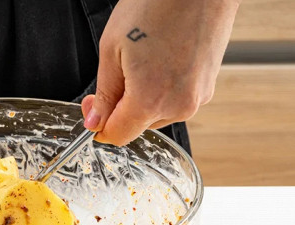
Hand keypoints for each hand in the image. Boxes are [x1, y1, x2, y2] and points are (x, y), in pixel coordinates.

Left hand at [81, 0, 239, 144]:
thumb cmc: (157, 4)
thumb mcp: (112, 49)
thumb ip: (104, 94)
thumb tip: (95, 122)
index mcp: (150, 100)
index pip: (117, 136)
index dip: (98, 123)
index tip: (93, 103)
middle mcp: (178, 106)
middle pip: (137, 125)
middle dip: (120, 107)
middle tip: (116, 71)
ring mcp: (197, 97)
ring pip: (156, 114)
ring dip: (142, 97)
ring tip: (143, 59)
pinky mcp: (208, 86)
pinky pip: (175, 100)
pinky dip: (162, 88)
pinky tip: (160, 59)